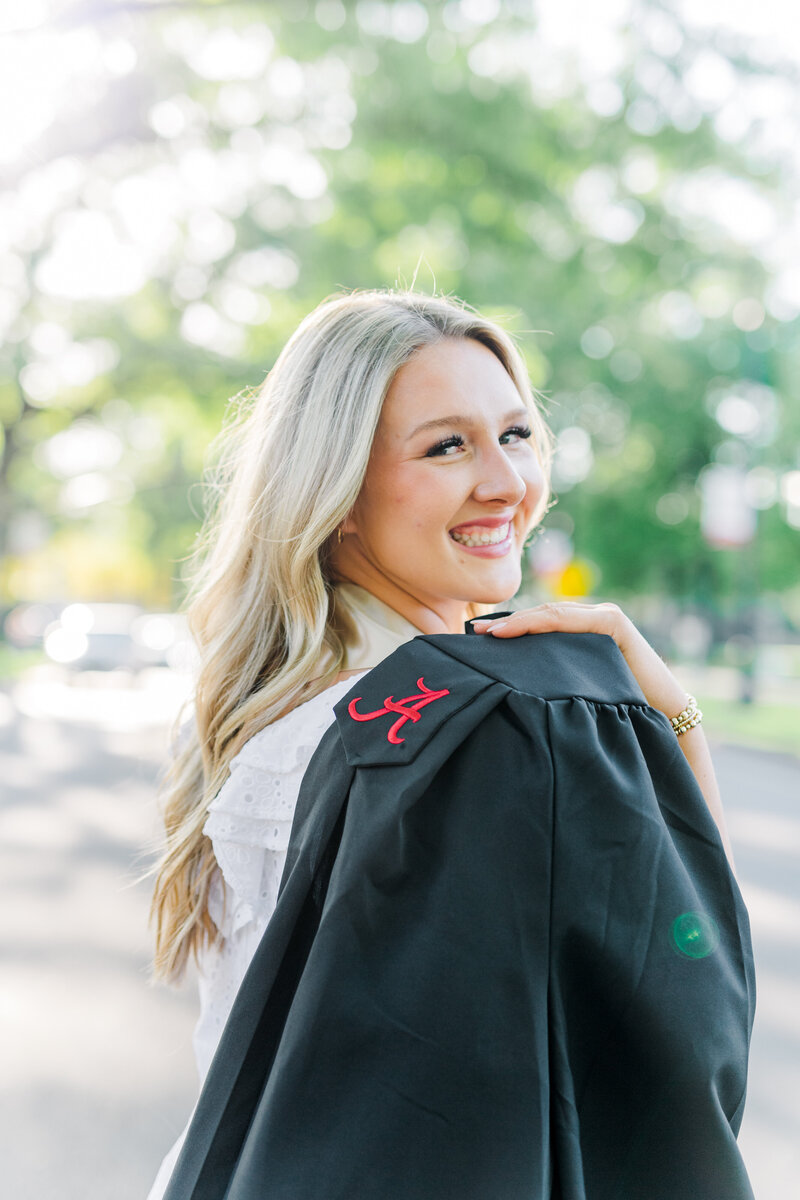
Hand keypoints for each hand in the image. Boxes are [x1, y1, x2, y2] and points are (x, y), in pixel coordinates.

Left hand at [471, 602, 689, 722]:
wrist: (662, 718)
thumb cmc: (620, 710)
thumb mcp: (577, 687)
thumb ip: (554, 676)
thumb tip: (513, 683)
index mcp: (583, 632)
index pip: (541, 623)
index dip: (510, 627)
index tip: (478, 637)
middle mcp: (593, 618)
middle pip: (542, 616)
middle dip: (508, 623)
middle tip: (476, 632)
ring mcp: (604, 617)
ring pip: (552, 615)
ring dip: (519, 622)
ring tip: (491, 633)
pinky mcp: (614, 623)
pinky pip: (569, 620)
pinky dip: (541, 623)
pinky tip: (517, 630)